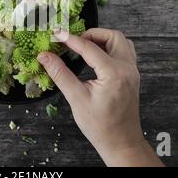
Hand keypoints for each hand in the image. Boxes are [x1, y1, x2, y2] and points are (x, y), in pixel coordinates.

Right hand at [37, 28, 162, 166]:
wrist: (121, 142)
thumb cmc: (99, 125)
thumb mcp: (76, 98)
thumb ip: (60, 73)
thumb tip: (44, 56)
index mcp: (114, 73)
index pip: (90, 48)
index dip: (71, 39)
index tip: (56, 34)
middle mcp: (127, 68)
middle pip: (112, 36)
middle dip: (91, 34)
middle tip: (73, 42)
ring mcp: (133, 71)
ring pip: (121, 42)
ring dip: (102, 39)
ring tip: (84, 47)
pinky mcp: (132, 75)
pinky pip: (124, 52)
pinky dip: (110, 48)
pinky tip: (96, 57)